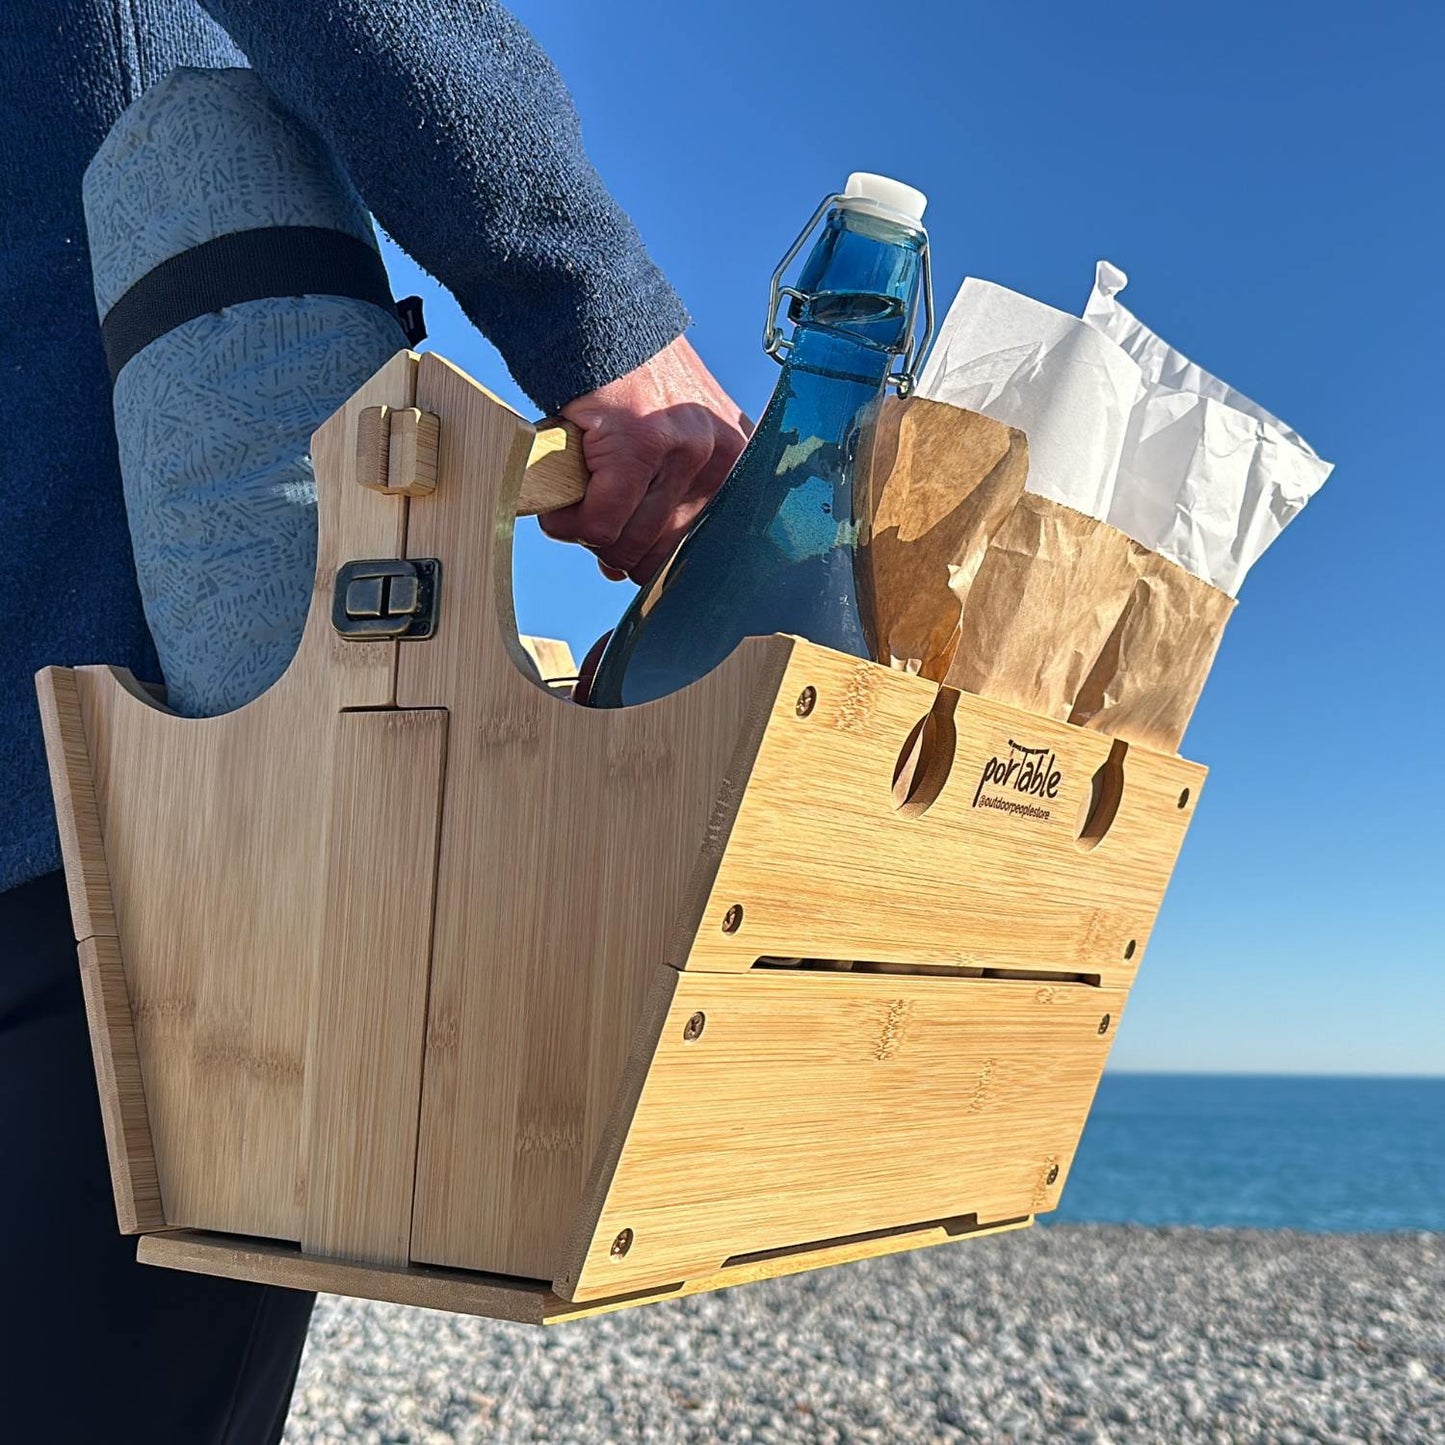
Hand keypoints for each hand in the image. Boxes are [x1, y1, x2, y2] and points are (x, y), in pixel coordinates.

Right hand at [539, 334, 749, 582]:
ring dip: (589, 535)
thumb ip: (664, 497)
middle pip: (661, 553)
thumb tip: (626, 567)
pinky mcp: (639, 444)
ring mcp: (684, 450)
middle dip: (617, 551)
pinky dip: (569, 524)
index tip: (630, 559)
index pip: (705, 548)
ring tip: (574, 505)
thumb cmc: (629, 383)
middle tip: (591, 522)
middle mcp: (722, 458)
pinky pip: (600, 523)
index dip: (658, 563)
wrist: (598, 317)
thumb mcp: (674, 436)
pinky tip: (561, 504)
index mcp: (737, 462)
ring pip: (627, 542)